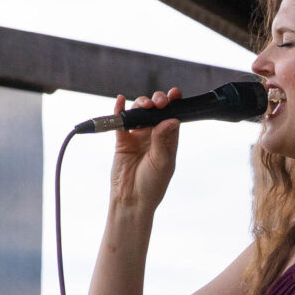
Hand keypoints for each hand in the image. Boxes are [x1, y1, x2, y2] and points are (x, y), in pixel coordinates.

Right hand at [109, 88, 181, 210]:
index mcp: (168, 140)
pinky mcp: (122, 141)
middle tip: (158, 102)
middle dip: (157, 101)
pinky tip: (120, 101)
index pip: (172, 116)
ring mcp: (137, 137)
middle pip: (155, 111)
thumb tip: (172, 120)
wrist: (131, 200)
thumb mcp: (162, 163)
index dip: (174, 103)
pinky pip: (120, 122)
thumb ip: (163, 141)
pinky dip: (119, 110)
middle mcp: (153, 135)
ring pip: (138, 113)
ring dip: (141, 104)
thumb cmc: (152, 185)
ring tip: (144, 105)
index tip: (175, 93)